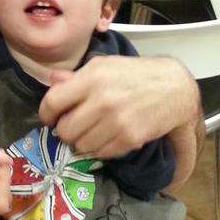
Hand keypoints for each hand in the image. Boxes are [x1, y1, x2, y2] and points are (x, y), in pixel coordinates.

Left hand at [39, 55, 199, 158]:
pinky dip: (100, 149)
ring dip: (82, 142)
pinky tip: (107, 137)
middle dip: (66, 130)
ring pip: (81, 145)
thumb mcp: (104, 66)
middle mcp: (101, 100)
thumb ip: (76, 76)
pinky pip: (101, 153)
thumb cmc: (134, 74)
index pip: (53, 102)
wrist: (173, 87)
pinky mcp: (129, 138)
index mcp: (91, 77)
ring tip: (92, 132)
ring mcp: (116, 121)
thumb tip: (52, 80)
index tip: (50, 118)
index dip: (46, 114)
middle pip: (65, 129)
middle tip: (74, 126)